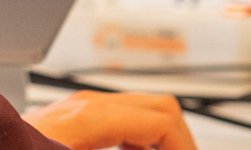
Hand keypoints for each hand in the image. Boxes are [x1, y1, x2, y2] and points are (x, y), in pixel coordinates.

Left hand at [22, 90, 195, 149]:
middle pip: (157, 107)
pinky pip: (116, 121)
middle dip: (177, 140)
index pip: (164, 118)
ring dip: (157, 140)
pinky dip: (136, 141)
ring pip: (138, 113)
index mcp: (89, 115)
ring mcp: (73, 109)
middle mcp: (83, 104)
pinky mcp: (65, 121)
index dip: (186, 146)